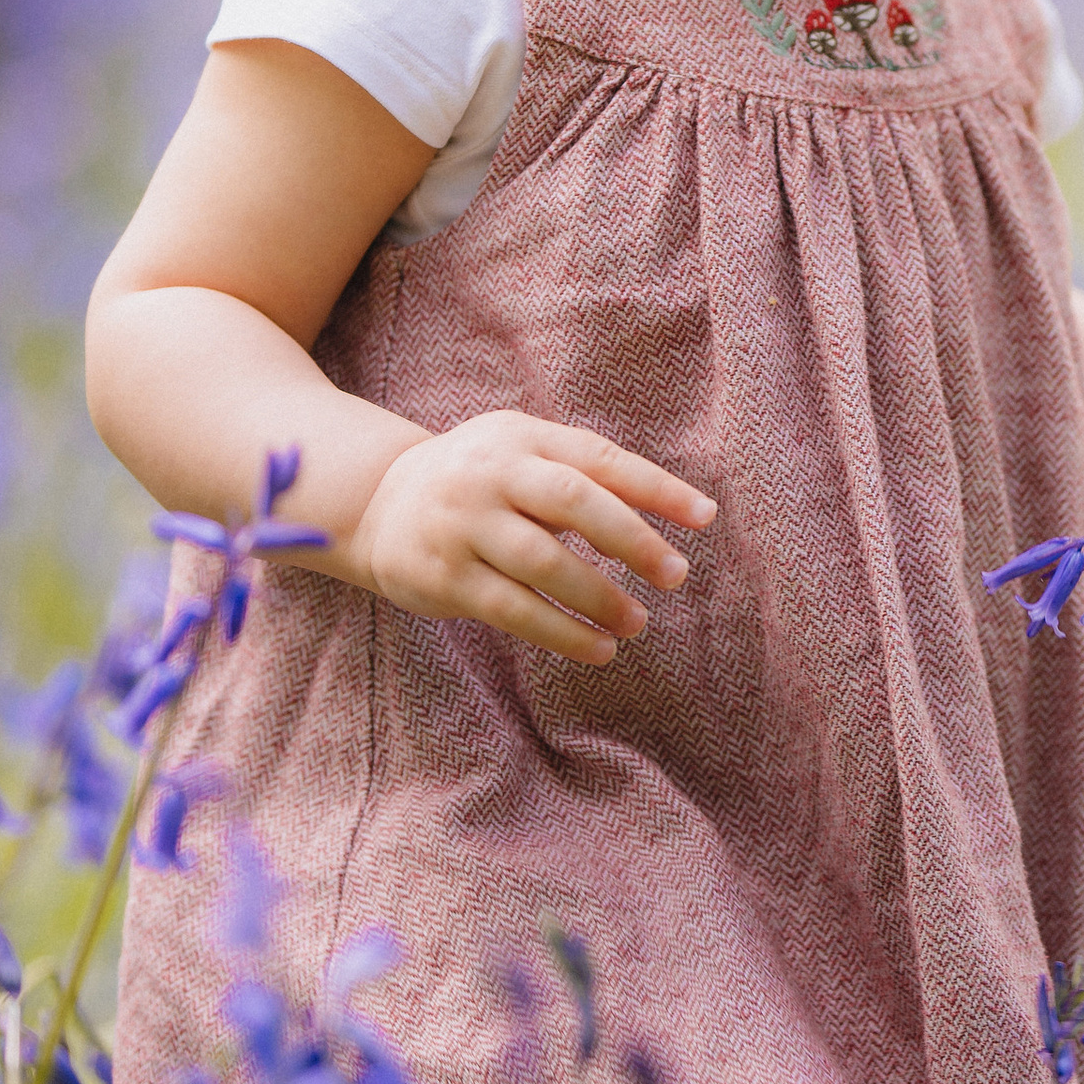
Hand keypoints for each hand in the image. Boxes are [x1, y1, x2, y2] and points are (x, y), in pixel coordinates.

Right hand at [348, 413, 712, 664]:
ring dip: (598, 597)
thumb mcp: (523, 455)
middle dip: (632, 540)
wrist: (378, 503)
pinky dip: (561, 632)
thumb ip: (584, 475)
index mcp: (521, 436)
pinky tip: (596, 647)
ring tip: (637, 622)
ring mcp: (463, 525)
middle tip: (676, 575)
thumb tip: (673, 511)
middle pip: (572, 501)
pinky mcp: (444, 576)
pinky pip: (513, 609)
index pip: (599, 458)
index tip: (705, 517)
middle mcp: (490, 473)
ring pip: (542, 563)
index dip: (655, 487)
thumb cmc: (480, 480)